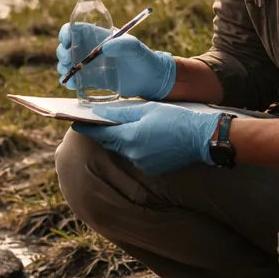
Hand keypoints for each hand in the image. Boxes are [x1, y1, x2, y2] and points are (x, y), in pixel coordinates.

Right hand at [57, 22, 176, 98]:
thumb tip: (105, 48)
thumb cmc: (145, 58)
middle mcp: (91, 49)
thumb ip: (124, 44)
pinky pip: (76, 80)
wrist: (152, 80)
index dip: (66, 32)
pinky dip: (69, 81)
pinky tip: (70, 83)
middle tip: (68, 58)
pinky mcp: (93, 80)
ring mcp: (90, 65)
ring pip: (68, 64)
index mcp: (98, 35)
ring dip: (62, 66)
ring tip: (67, 71)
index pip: (76, 29)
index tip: (66, 40)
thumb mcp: (136, 48)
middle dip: (62, 52)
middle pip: (67, 47)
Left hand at [73, 102, 214, 175]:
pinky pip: (137, 156)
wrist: (202, 137)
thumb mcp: (147, 109)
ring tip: (128, 125)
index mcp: (129, 138)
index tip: (76, 122)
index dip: (88, 127)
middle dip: (105, 133)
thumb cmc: (176, 118)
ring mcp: (142, 164)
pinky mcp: (152, 168)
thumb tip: (100, 112)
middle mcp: (132, 154)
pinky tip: (146, 136)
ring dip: (122, 139)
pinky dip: (136, 146)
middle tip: (98, 121)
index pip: (100, 133)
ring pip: (124, 149)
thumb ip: (121, 111)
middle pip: (111, 142)